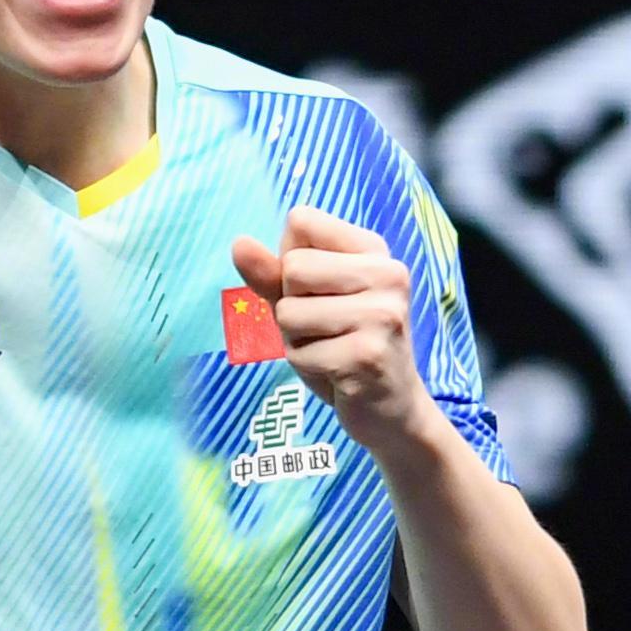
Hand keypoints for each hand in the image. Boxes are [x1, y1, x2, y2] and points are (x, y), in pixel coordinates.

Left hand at [231, 205, 431, 448]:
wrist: (391, 409)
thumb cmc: (344, 345)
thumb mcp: (304, 301)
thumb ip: (271, 272)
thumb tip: (238, 243)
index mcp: (373, 250)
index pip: (301, 221)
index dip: (291, 260)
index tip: (323, 290)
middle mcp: (387, 274)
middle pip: (292, 267)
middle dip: (291, 306)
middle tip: (327, 329)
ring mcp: (382, 314)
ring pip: (289, 311)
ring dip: (297, 339)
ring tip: (332, 350)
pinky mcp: (368, 355)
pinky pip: (298, 352)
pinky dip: (307, 367)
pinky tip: (338, 373)